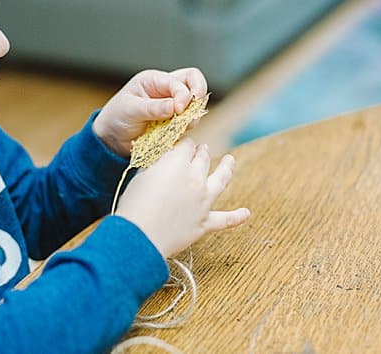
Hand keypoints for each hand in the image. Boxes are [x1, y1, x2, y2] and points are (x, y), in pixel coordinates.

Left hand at [93, 68, 207, 156]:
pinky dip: (186, 128)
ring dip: (192, 116)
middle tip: (192, 112)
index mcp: (154, 80)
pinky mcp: (174, 122)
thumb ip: (153, 107)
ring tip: (180, 127)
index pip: (180, 80)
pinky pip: (188, 122)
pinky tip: (175, 134)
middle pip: (194, 83)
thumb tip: (176, 106)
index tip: (178, 110)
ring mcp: (172, 106)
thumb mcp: (131, 110)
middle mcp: (166, 90)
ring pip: (195, 105)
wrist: (112, 139)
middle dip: (198, 96)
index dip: (184, 94)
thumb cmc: (116, 117)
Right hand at [115, 138, 250, 257]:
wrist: (140, 236)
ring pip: (221, 180)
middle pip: (202, 159)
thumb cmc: (134, 205)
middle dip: (201, 152)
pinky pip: (224, 219)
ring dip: (226, 168)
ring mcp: (203, 201)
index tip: (181, 144)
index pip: (186, 146)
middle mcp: (195, 179)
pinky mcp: (204, 223)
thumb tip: (166, 164)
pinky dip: (236, 217)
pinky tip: (246, 213)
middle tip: (202, 148)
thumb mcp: (142, 176)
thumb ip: (158, 167)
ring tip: (230, 160)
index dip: (183, 144)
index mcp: (177, 164)